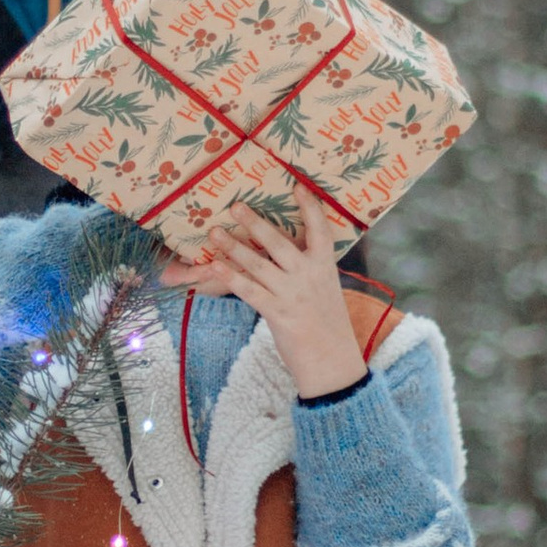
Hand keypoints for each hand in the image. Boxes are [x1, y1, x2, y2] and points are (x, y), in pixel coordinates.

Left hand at [160, 191, 360, 397]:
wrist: (332, 361)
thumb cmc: (327, 324)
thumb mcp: (326, 290)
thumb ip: (310, 270)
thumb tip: (288, 251)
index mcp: (325, 267)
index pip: (320, 230)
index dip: (310, 208)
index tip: (298, 186)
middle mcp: (308, 276)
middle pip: (278, 243)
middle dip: (255, 223)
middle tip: (235, 206)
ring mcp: (292, 294)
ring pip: (257, 264)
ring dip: (233, 247)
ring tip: (214, 232)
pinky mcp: (276, 313)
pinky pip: (249, 290)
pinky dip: (231, 277)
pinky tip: (215, 266)